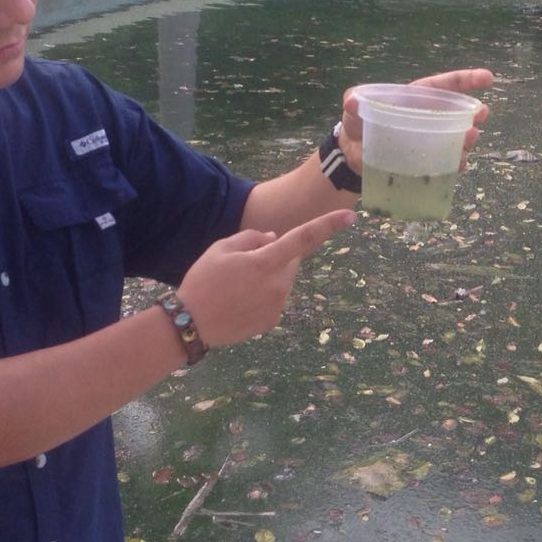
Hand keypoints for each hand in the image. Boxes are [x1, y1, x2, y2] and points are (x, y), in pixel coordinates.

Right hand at [177, 209, 354, 347]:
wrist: (190, 324)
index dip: (328, 226)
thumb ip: (252, 238)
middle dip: (276, 257)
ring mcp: (277, 305)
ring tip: (238, 286)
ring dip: (269, 277)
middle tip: (244, 265)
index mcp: (265, 262)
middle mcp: (278, 284)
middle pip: (290, 261)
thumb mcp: (220, 248)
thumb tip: (274, 239)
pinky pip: (275, 299)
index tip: (351, 217)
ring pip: (283, 281)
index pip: (303, 238)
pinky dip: (263, 296)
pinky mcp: (273, 320)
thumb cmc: (203, 281)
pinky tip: (240, 302)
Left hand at [336, 68, 494, 173]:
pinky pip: (447, 162)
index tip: (488, 79)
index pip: (446, 86)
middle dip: (474, 113)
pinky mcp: (426, 161)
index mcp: (417, 98)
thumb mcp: (354, 107)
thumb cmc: (357, 122)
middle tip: (482, 116)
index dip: (468, 80)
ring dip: (466, 140)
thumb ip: (353, 100)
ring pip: (456, 138)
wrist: (353, 154)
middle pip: (458, 113)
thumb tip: (351, 101)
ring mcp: (430, 140)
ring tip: (469, 141)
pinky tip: (459, 165)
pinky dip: (454, 164)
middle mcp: (429, 117)